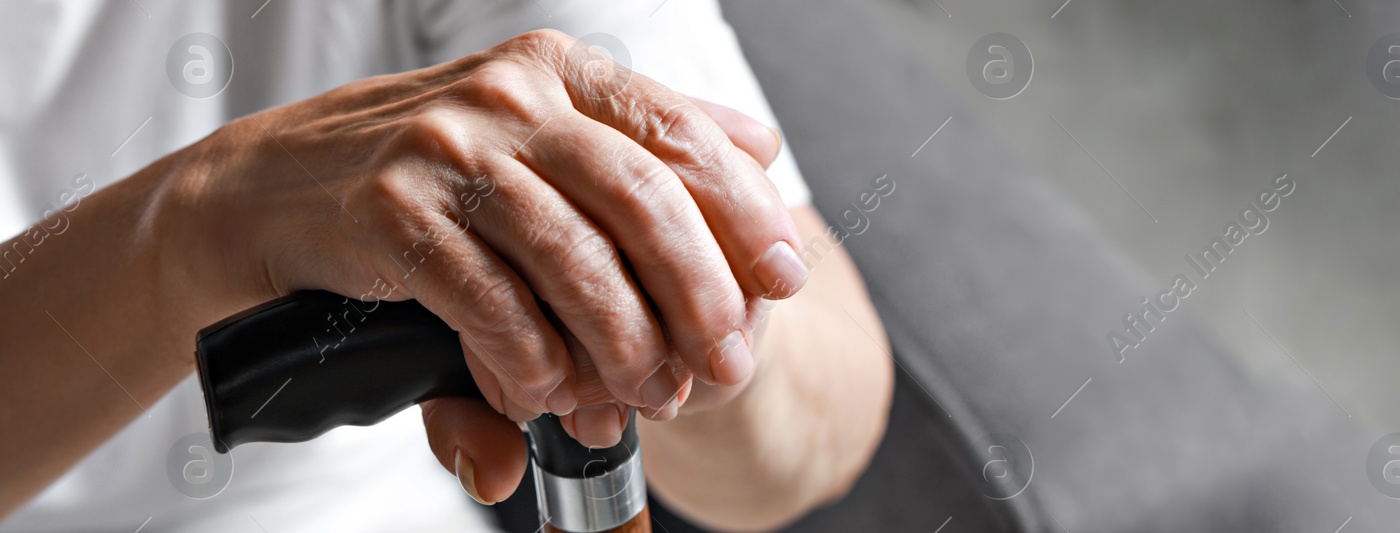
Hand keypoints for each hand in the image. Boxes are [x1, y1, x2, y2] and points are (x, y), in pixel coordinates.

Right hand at [165, 29, 805, 464]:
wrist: (272, 186)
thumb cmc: (433, 172)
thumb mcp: (542, 132)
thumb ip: (647, 140)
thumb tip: (764, 144)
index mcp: (560, 70)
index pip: (679, 131)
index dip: (744, 210)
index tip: (786, 277)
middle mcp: (510, 95)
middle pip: (639, 196)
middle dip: (697, 292)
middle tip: (724, 361)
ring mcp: (446, 148)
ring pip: (570, 255)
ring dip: (622, 340)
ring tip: (646, 394)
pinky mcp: (392, 212)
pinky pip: (490, 300)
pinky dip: (531, 360)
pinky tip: (547, 390)